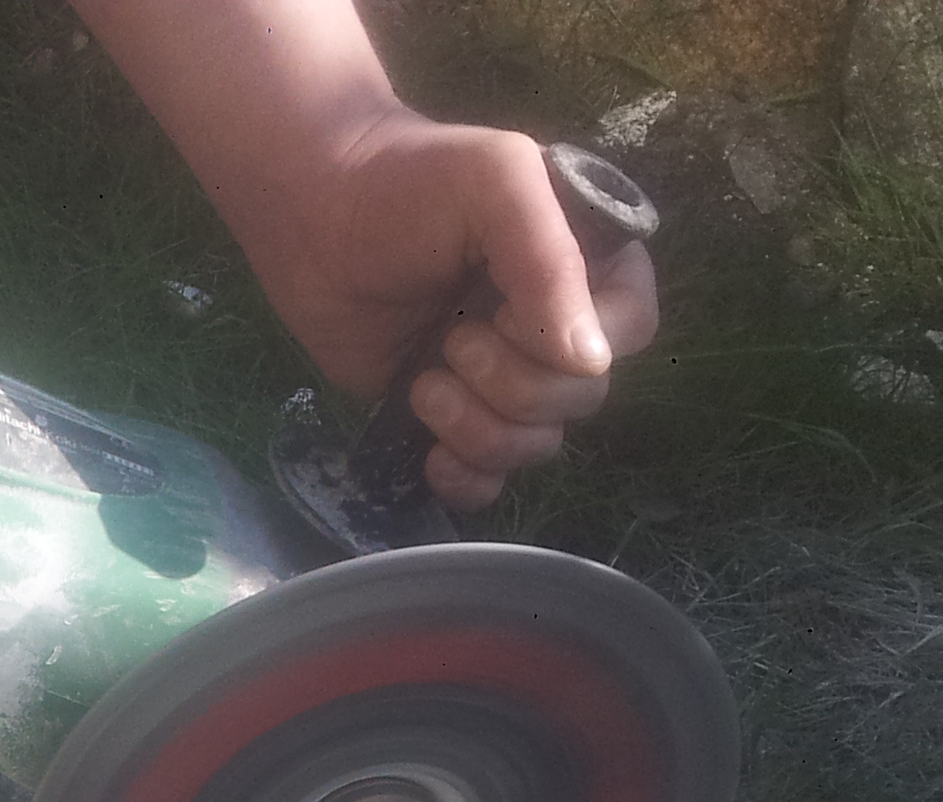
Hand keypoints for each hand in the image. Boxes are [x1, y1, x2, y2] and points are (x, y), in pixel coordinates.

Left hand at [239, 109, 658, 511]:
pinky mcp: (454, 417)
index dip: (571, 342)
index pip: (629, 330)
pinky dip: (466, 479)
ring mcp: (506, 376)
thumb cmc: (409, 180)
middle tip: (452, 341)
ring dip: (479, 429)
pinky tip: (431, 457)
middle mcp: (559, 325)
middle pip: (582, 399)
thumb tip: (592, 363)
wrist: (313, 215)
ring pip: (537, 444)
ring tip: (424, 383)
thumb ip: (550, 263)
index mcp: (589, 263)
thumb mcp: (495, 184)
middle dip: (512, 385)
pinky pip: (491, 480)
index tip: (502, 314)